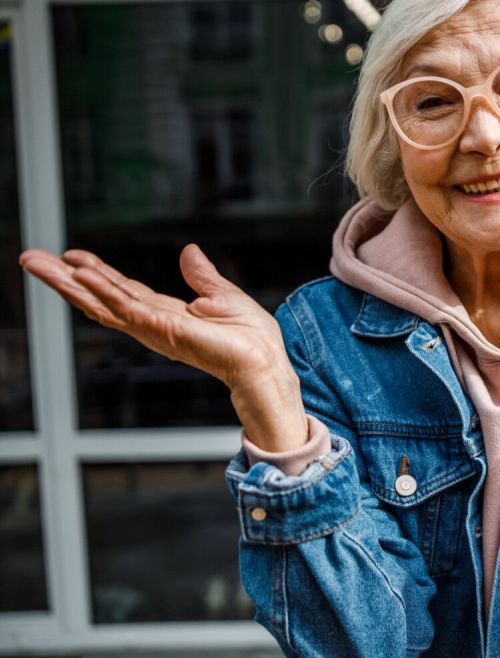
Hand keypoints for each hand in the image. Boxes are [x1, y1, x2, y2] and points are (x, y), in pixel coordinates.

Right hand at [19, 245, 307, 449]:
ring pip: (101, 301)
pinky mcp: (163, 329)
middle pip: (98, 297)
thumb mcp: (222, 295)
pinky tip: (82, 275)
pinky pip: (126, 307)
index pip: (119, 289)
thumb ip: (201, 276)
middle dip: (62, 279)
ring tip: (39, 262)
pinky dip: (103, 290)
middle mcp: (151, 322)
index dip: (94, 272)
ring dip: (69, 282)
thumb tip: (189, 252)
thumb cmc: (250, 338)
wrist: (265, 360)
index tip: (70, 255)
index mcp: (163, 313)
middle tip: (29, 258)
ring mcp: (153, 328)